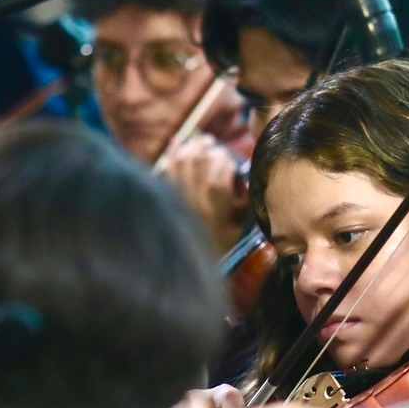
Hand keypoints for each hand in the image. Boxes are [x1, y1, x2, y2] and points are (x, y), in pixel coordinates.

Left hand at [161, 133, 245, 252]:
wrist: (190, 264)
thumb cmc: (222, 245)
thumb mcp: (239, 223)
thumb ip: (243, 198)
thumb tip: (241, 177)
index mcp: (216, 195)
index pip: (222, 164)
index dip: (228, 161)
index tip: (231, 165)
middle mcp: (194, 188)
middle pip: (201, 157)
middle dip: (210, 150)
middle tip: (215, 147)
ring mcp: (177, 190)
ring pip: (182, 159)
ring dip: (192, 148)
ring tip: (200, 143)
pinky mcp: (165, 195)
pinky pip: (165, 169)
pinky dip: (170, 156)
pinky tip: (176, 146)